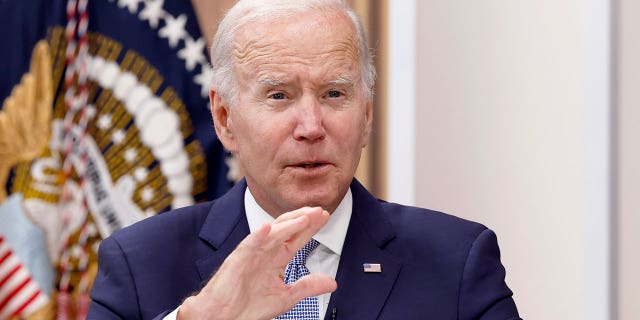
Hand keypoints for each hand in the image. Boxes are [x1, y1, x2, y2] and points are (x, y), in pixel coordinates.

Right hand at [177, 207, 336, 319]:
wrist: (223, 318)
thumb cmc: (248, 307)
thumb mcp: (287, 296)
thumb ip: (308, 286)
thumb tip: (331, 283)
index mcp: (276, 258)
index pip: (297, 237)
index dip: (311, 227)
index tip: (325, 216)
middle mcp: (266, 252)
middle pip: (287, 229)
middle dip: (303, 219)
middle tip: (319, 211)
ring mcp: (252, 254)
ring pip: (271, 233)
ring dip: (289, 224)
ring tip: (305, 217)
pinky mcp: (237, 261)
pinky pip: (248, 245)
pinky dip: (258, 236)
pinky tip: (269, 228)